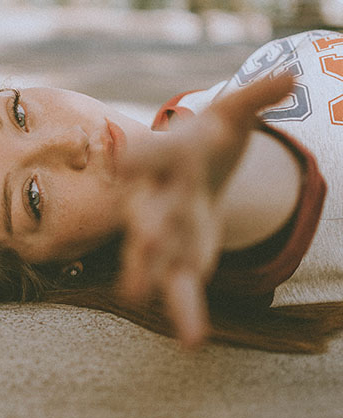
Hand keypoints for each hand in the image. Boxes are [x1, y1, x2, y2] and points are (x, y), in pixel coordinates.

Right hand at [116, 72, 293, 348]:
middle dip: (144, 224)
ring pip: (152, 256)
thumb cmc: (210, 140)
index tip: (125, 162)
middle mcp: (157, 195)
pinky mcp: (179, 260)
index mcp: (169, 157)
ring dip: (146, 274)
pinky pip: (179, 288)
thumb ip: (256, 96)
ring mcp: (164, 232)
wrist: (192, 175)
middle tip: (141, 237)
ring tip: (138, 297)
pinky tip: (192, 341)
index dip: (141, 158)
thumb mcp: (233, 116)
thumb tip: (293, 77)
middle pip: (148, 210)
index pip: (153, 156)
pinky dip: (185, 313)